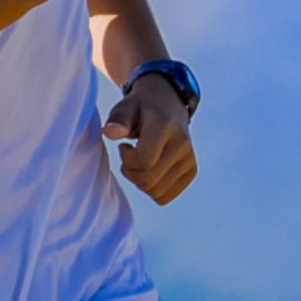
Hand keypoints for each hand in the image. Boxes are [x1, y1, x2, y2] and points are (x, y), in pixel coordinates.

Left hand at [104, 72, 197, 204]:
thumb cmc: (140, 107)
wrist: (167, 104)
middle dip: (130, 172)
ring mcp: (189, 159)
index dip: (126, 158)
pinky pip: (164, 196)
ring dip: (139, 181)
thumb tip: (110, 132)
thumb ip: (117, 119)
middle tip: (128, 156)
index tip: (124, 146)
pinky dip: (151, 188)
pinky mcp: (191, 171)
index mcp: (165, 127)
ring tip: (140, 161)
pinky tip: (150, 169)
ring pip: (155, 192)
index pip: (144, 160)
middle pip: (148, 180)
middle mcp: (182, 145)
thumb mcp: (125, 106)